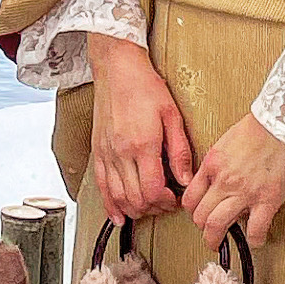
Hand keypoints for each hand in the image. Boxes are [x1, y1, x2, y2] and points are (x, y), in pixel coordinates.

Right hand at [84, 33, 195, 224]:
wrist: (117, 68)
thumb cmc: (145, 87)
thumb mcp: (172, 115)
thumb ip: (179, 151)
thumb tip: (186, 179)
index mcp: (142, 144)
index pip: (152, 190)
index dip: (165, 202)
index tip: (174, 198)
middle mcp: (121, 152)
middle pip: (135, 198)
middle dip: (153, 208)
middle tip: (165, 203)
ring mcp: (107, 153)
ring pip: (117, 197)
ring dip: (134, 209)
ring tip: (148, 207)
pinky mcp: (98, 151)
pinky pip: (101, 186)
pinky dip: (109, 205)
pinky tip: (118, 215)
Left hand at [180, 113, 284, 247]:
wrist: (283, 122)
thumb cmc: (260, 127)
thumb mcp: (226, 141)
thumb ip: (218, 162)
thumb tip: (217, 178)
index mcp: (212, 164)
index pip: (190, 197)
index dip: (192, 211)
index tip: (197, 215)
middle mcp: (224, 180)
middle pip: (200, 215)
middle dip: (202, 228)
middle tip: (207, 233)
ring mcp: (245, 192)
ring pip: (218, 224)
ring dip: (215, 239)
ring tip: (219, 243)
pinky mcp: (268, 199)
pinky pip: (256, 229)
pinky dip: (255, 239)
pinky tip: (256, 239)